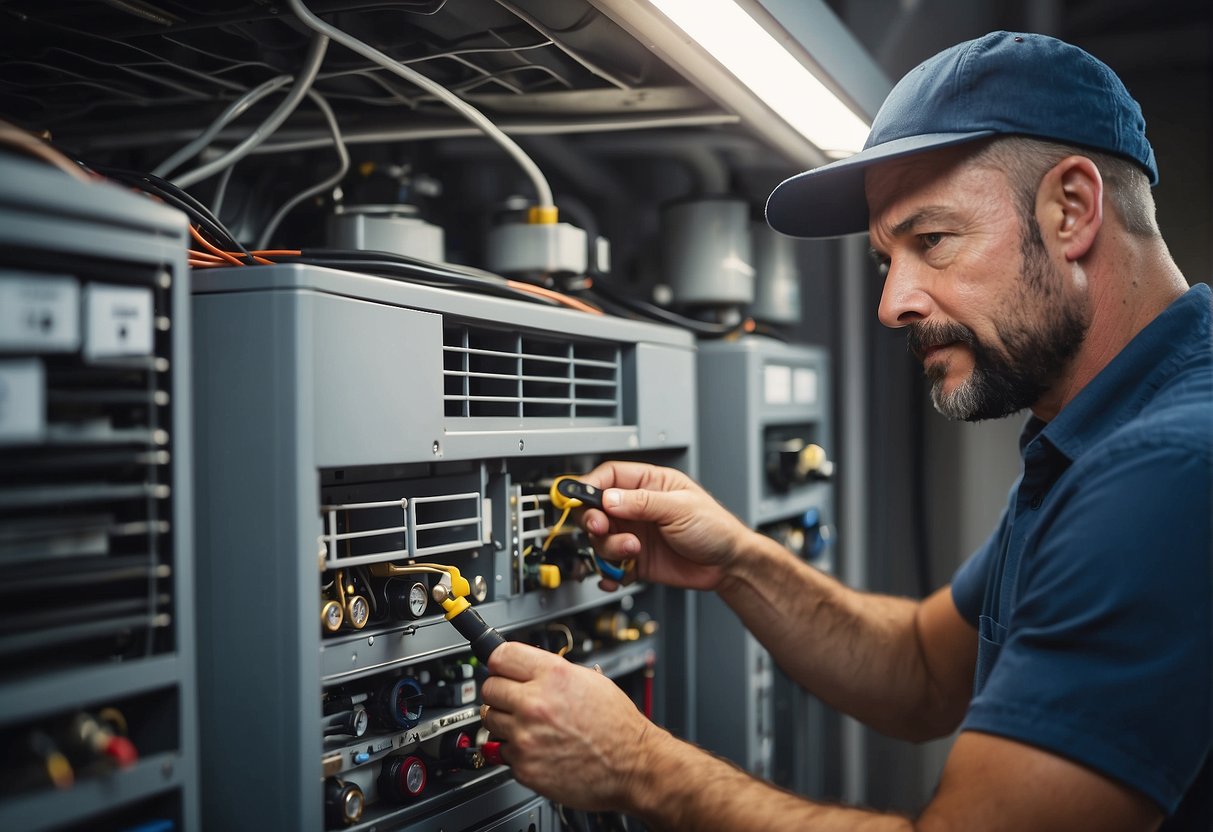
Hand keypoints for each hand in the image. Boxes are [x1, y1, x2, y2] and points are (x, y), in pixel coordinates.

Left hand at [479, 641, 659, 811]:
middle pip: (489, 688)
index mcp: (552, 675)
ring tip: (529, 725)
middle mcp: (535, 703)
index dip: (499, 661)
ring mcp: (526, 736)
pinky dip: (517, 750)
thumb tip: (527, 668)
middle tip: (513, 699)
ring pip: (490, 720)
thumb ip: (553, 672)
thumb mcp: (590, 680)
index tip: (499, 667)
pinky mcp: (524, 766)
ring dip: (505, 722)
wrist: (633, 765)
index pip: (499, 656)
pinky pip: (503, 751)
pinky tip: (538, 747)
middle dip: (500, 692)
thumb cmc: (618, 726)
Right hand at [579, 461, 750, 591]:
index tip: (580, 499)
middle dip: (593, 521)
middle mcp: (637, 509)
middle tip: (601, 529)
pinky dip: (608, 573)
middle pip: (596, 509)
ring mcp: (634, 534)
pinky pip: (610, 566)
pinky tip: (616, 575)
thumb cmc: (715, 527)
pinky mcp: (635, 560)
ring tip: (632, 551)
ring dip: (608, 548)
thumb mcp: (680, 508)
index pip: (608, 477)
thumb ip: (643, 503)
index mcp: (649, 484)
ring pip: (600, 540)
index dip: (590, 486)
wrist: (728, 565)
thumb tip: (608, 498)